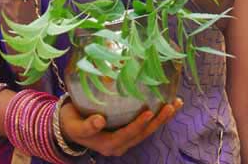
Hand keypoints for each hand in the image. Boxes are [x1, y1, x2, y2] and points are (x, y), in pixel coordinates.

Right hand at [60, 98, 181, 156]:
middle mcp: (121, 144)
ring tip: (176, 103)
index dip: (139, 125)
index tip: (149, 112)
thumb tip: (99, 121)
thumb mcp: (75, 126)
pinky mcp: (131, 130)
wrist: (71, 125)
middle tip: (171, 106)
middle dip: (159, 121)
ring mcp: (128, 138)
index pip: (127, 135)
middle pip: (143, 133)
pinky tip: (172, 103)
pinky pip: (148, 124)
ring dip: (164, 117)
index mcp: (109, 144)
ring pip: (149, 129)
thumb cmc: (73, 123)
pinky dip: (160, 114)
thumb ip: (87, 126)